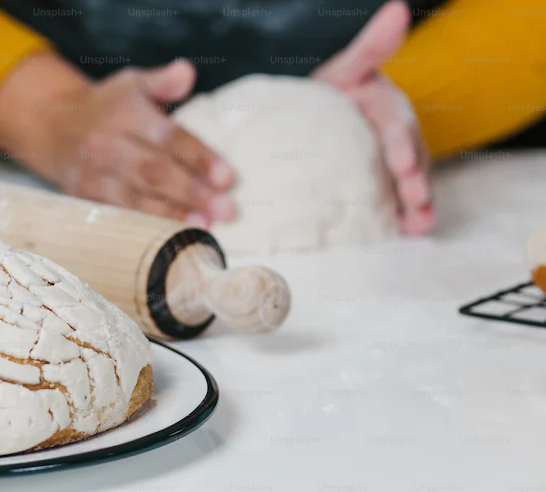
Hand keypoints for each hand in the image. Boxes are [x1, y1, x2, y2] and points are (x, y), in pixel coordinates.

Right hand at [0, 54, 234, 226]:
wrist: (54, 128)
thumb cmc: (108, 107)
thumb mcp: (132, 85)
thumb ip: (162, 82)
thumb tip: (186, 71)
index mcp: (123, 112)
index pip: (167, 137)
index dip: (198, 158)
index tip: (228, 178)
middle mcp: (105, 143)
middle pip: (153, 171)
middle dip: (191, 192)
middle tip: (227, 209)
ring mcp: (93, 174)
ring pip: (135, 198)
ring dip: (172, 214)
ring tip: (205, 226)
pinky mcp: (85, 197)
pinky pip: (119, 214)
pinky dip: (147, 227)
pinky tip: (174, 236)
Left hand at [313, 0, 434, 234]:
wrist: (310, 122)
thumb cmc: (329, 94)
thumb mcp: (346, 69)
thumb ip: (370, 47)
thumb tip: (398, 10)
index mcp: (387, 108)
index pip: (398, 126)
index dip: (402, 145)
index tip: (402, 165)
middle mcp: (395, 137)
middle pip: (409, 159)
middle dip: (414, 180)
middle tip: (415, 198)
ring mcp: (390, 163)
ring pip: (409, 183)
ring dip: (417, 204)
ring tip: (419, 224)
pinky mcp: (382, 185)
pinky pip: (398, 202)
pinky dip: (406, 218)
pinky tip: (410, 232)